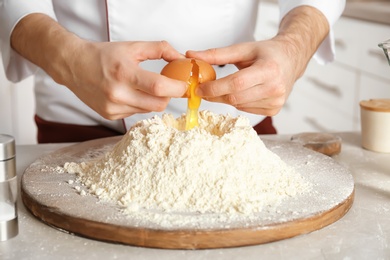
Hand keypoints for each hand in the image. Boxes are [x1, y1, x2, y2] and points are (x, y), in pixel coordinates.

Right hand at [64, 40, 186, 118]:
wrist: (74, 65)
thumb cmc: (102, 55)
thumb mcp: (132, 46)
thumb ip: (160, 49)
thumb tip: (180, 58)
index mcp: (124, 73)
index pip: (159, 87)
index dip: (177, 88)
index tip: (184, 85)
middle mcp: (117, 94)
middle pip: (158, 104)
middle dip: (168, 96)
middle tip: (167, 86)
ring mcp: (113, 107)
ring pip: (148, 110)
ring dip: (153, 100)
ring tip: (143, 87)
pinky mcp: (110, 115)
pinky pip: (136, 113)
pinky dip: (139, 104)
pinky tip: (129, 93)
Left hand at [186, 5, 328, 115]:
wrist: (292, 59)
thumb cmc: (267, 53)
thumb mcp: (243, 49)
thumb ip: (217, 54)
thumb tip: (191, 55)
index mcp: (269, 69)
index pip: (236, 84)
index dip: (214, 88)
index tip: (198, 89)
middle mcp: (275, 87)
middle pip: (235, 98)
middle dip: (215, 95)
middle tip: (203, 90)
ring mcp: (276, 101)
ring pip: (239, 106)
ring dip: (227, 98)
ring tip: (226, 87)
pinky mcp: (274, 110)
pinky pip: (246, 110)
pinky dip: (238, 102)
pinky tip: (243, 92)